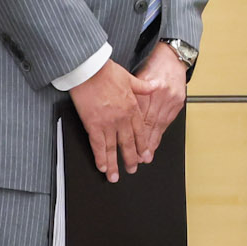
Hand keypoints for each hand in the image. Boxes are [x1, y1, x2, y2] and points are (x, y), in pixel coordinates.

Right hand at [69, 60, 146, 182]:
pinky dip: (100, 157)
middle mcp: (122, 118)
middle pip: (127, 144)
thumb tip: (156, 86)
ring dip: (114, 164)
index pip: (140, 132)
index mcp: (131, 107)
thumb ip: (144, 86)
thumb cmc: (106, 71)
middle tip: (132, 170)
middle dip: (130, 159)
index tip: (144, 155)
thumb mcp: (130, 77)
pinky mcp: (93, 124)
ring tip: (115, 176)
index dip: (142, 146)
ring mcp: (108, 123)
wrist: (90, 69)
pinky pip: (98, 145)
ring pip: (112, 148)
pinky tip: (102, 166)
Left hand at [128, 42, 187, 163]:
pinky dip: (159, 134)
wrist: (172, 56)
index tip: (127, 143)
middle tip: (137, 159)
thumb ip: (130, 91)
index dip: (134, 131)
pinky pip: (167, 122)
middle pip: (151, 123)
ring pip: (160, 126)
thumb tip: (117, 108)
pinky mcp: (178, 103)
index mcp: (151, 86)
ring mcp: (172, 100)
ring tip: (146, 157)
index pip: (140, 113)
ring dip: (152, 142)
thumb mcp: (137, 74)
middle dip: (144, 143)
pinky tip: (154, 144)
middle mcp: (163, 95)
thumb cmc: (153, 64)